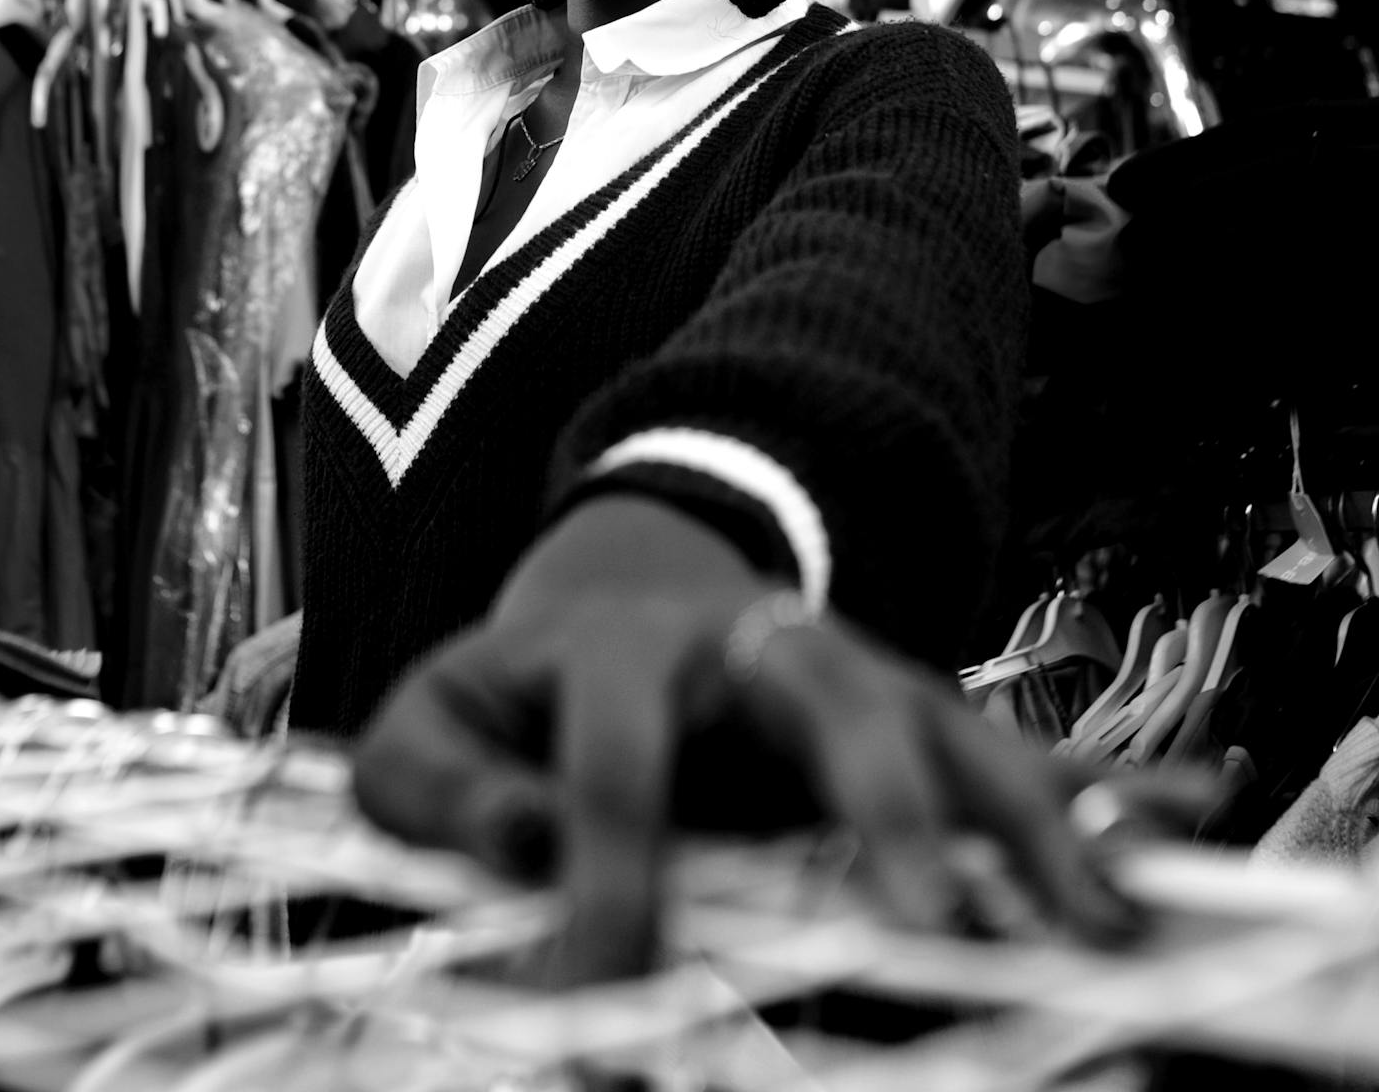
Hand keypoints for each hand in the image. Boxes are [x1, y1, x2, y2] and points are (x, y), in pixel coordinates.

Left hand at [352, 496, 1133, 983]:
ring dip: (1022, 823)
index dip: (607, 875)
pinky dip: (1085, 801)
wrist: (622, 605)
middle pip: (831, 699)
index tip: (598, 997)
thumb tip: (517, 848)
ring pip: (950, 727)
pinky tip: (1166, 838)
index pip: (618, 758)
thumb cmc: (523, 698)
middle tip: (925, 917)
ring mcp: (850, 678)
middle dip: (884, 805)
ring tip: (1091, 922)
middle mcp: (756, 647)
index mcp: (624, 646)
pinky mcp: (910, 725)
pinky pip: (1007, 758)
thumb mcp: (439, 723)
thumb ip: (437, 787)